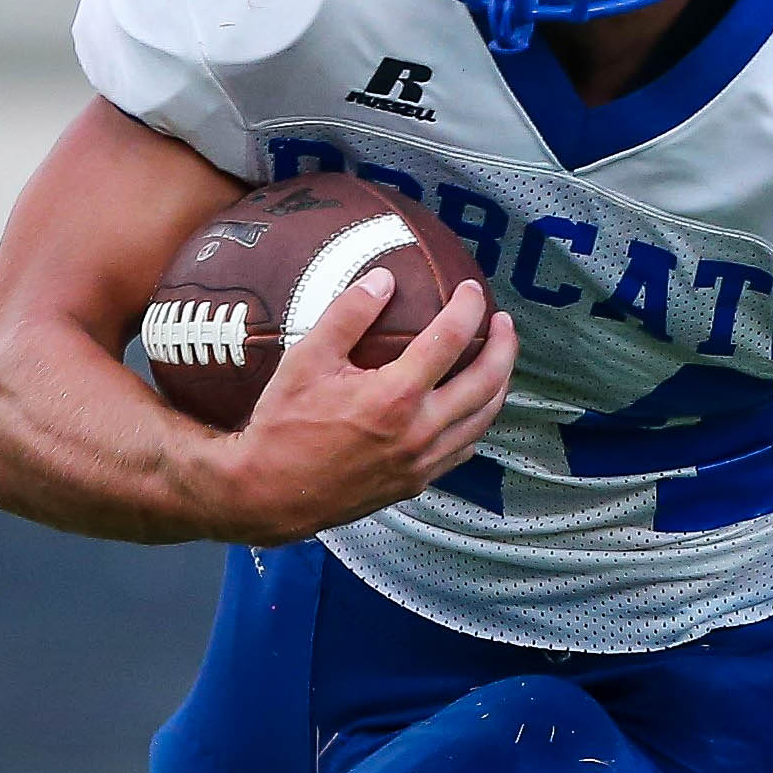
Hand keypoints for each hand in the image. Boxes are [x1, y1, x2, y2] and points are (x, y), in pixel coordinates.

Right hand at [212, 268, 517, 543]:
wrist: (268, 494)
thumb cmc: (282, 426)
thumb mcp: (306, 360)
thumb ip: (348, 314)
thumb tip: (384, 278)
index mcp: (395, 396)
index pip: (451, 338)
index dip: (467, 307)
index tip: (470, 289)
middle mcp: (419, 431)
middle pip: (487, 381)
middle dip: (504, 346)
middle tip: (503, 322)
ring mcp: (422, 462)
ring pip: (482, 419)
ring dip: (498, 385)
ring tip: (496, 360)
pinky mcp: (416, 482)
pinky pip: (462, 448)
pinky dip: (475, 422)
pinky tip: (469, 407)